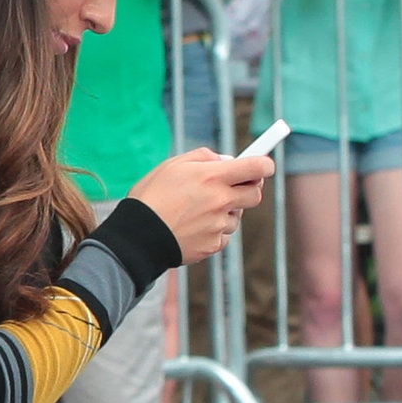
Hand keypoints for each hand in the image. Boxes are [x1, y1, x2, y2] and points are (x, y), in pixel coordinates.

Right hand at [130, 148, 274, 265]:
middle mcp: (220, 201)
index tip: (264, 166)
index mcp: (212, 176)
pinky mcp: (212, 245)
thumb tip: (227, 161)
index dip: (265, 165)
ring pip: (237, 217)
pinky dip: (214, 231)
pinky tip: (194, 227)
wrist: (136, 235)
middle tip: (235, 186)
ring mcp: (218, 225)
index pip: (257, 168)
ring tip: (198, 211)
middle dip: (249, 189)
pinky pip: (224, 236)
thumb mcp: (172, 165)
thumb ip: (204, 157)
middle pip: (255, 194)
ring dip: (226, 211)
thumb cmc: (151, 196)